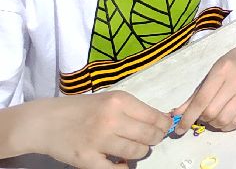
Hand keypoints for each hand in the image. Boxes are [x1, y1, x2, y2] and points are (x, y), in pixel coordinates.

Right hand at [17, 91, 171, 168]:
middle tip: (150, 140)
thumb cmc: (80, 109)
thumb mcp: (109, 100)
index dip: (163, 125)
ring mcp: (99, 141)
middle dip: (154, 139)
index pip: (155, 117)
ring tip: (134, 150)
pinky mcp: (87, 160)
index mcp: (119, 101)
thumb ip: (132, 110)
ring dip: (140, 153)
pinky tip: (120, 163)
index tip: (163, 128)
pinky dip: (123, 168)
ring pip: (136, 152)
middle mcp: (111, 120)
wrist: (46, 122)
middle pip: (149, 136)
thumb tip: (160, 121)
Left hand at [175, 41, 235, 132]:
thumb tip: (176, 114)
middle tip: (203, 114)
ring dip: (213, 123)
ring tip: (214, 116)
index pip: (202, 99)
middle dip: (202, 118)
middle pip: (211, 112)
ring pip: (223, 120)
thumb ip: (195, 95)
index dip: (188, 117)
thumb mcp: (212, 73)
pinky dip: (225, 126)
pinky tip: (223, 119)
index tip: (179, 130)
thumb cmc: (232, 62)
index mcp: (222, 71)